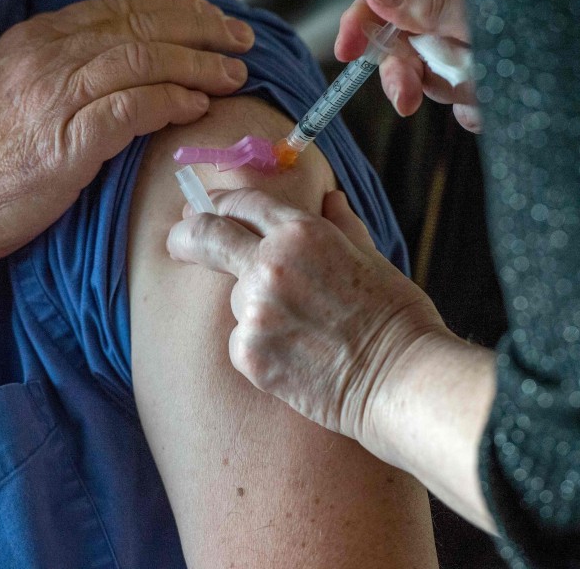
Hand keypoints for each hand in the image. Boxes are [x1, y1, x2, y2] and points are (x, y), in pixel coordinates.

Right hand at [0, 0, 254, 263]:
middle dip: (201, 29)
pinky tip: (197, 107)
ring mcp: (55, 96)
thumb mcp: (13, 95)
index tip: (214, 22)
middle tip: (241, 41)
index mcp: (36, 40)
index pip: (122, 9)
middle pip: (142, 26)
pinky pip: (132, 107)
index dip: (178, 11)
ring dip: (198, 66)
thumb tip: (121, 69)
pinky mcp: (66, 141)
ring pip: (145, 60)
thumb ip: (61, 73)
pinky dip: (171, 102)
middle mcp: (48, 57)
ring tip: (233, 76)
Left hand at [166, 188, 446, 444]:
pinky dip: (263, 347)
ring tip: (307, 334)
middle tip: (177, 242)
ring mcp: (255, 310)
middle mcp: (270, 264)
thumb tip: (331, 198)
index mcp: (302, 231)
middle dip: (185, 236)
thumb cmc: (398, 318)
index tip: (204, 211)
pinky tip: (301, 359)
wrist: (402, 379)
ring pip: (237, 300)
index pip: (241, 203)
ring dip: (257, 309)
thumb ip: (341, 226)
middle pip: (206, 237)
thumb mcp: (373, 258)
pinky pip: (243, 342)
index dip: (218, 204)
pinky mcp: (249, 354)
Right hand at [335, 0, 480, 131]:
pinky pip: (461, 109)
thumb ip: (428, 5)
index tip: (346, 50)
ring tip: (478, 83)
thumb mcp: (476, 10)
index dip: (359, 23)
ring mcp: (458, 57)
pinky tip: (490, 99)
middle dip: (400, 76)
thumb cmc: (533, 21)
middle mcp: (444, 21)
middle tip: (405, 99)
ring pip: (428, 83)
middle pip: (397, 50)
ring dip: (450, 89)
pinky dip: (474, 109)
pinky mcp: (476, 89)